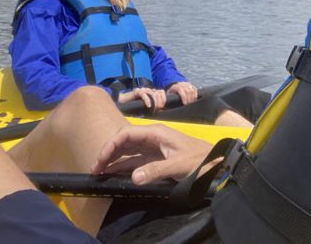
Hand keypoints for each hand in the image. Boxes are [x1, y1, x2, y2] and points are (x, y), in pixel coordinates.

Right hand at [91, 124, 212, 184]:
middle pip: (124, 141)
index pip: (127, 134)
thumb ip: (155, 170)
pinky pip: (135, 160)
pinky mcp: (156, 158)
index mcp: (155, 133)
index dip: (111, 145)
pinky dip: (124, 166)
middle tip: (95, 169)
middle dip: (108, 153)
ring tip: (100, 172)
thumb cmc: (199, 159)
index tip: (100, 160)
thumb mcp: (178, 165)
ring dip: (114, 160)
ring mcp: (153, 148)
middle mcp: (152, 137)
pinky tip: (114, 173)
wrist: (215, 162)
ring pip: (128, 151)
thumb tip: (133, 177)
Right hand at [117, 87, 169, 111]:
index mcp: (151, 92)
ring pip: (152, 93)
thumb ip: (153, 106)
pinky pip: (144, 94)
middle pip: (158, 93)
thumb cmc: (134, 106)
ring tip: (153, 109)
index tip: (162, 107)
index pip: (161, 92)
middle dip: (159, 102)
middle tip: (156, 110)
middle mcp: (148, 90)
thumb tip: (161, 109)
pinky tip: (148, 106)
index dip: (163, 99)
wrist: (122, 103)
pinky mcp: (136, 91)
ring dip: (154, 102)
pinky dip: (147, 100)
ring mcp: (142, 90)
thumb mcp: (146, 107)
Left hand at [167, 80, 198, 104]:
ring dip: (193, 98)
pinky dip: (195, 95)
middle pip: (188, 91)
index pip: (180, 90)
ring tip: (191, 103)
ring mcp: (187, 84)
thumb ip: (168, 99)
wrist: (174, 86)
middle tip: (189, 105)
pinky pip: (195, 89)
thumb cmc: (171, 93)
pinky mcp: (191, 85)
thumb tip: (168, 106)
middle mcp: (182, 84)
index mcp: (175, 86)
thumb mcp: (168, 95)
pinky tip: (194, 100)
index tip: (185, 103)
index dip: (184, 97)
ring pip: (192, 90)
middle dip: (189, 99)